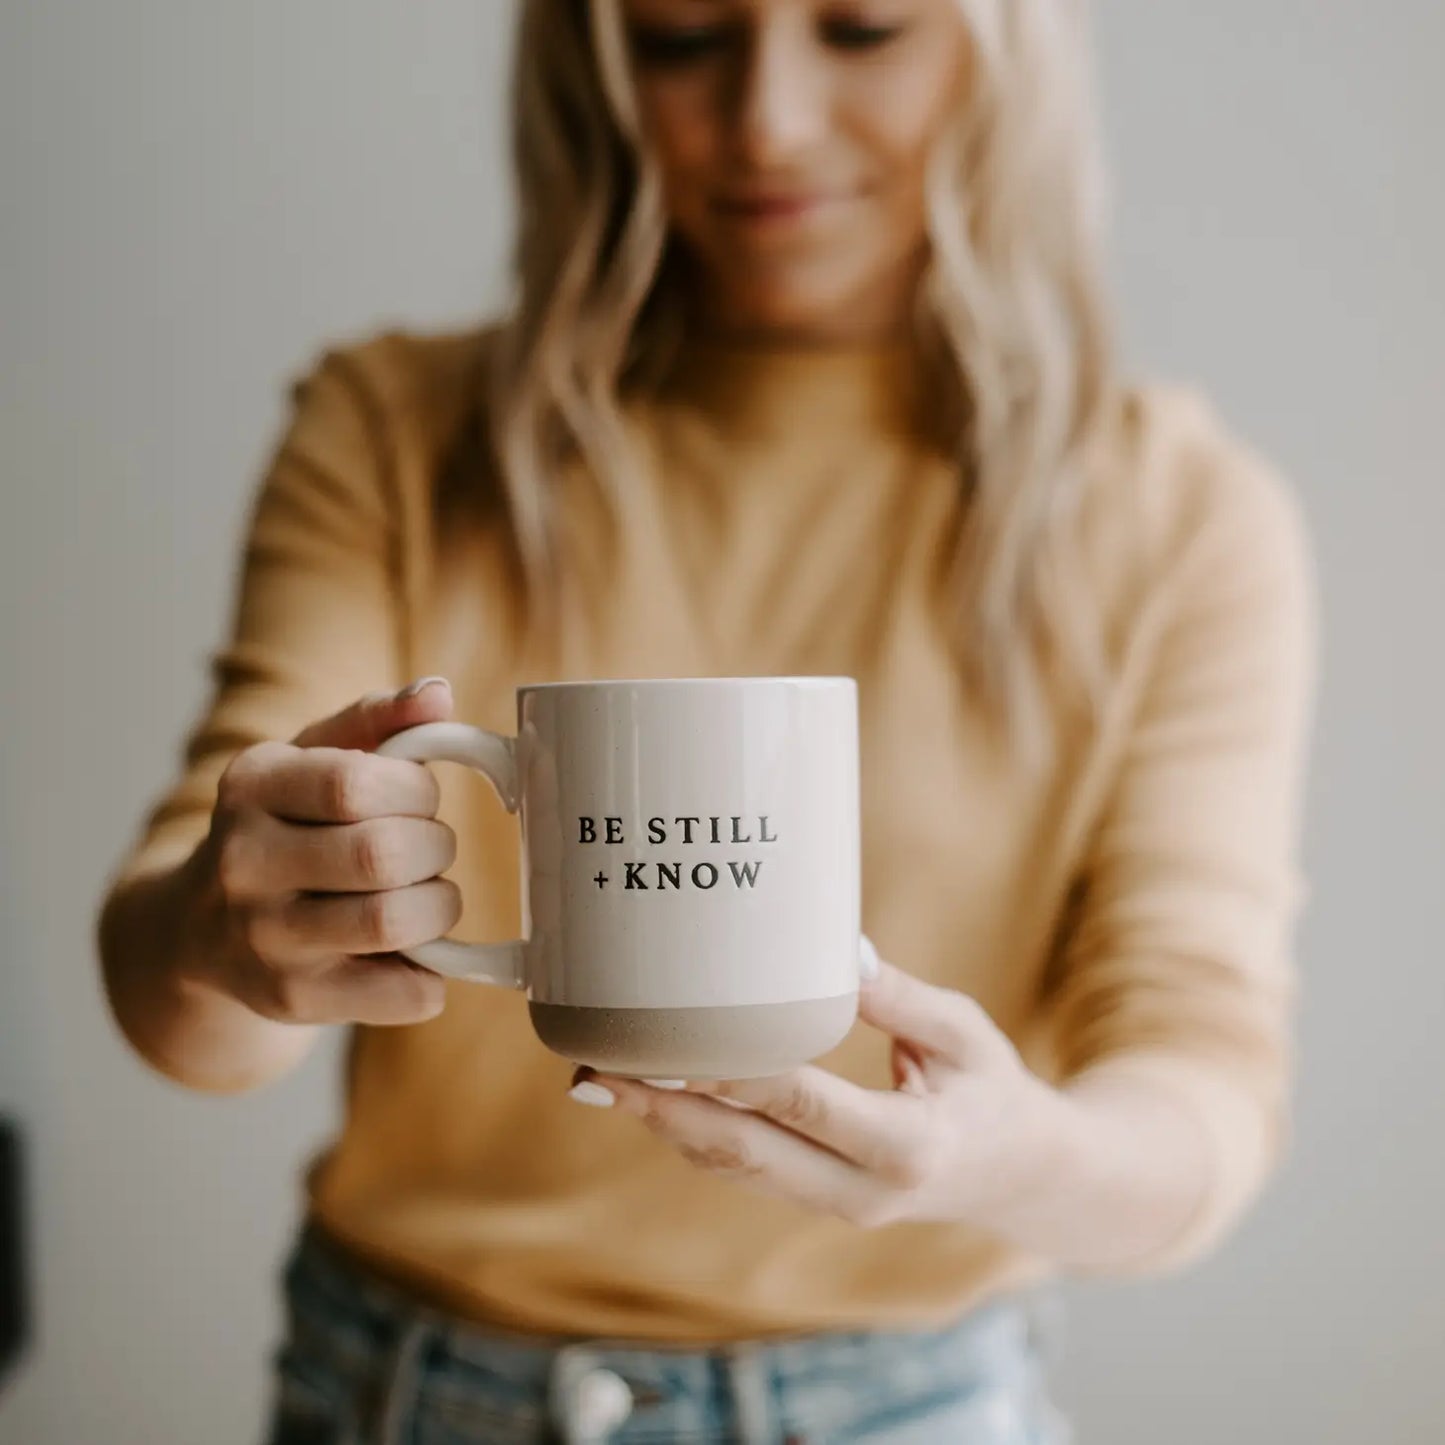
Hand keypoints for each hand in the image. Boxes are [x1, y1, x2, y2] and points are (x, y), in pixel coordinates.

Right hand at [187, 677, 462, 1025]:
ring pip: (394, 921)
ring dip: (439, 905)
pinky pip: (406, 992)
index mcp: (250, 787)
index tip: (419, 798)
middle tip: (429, 848)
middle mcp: (243, 864)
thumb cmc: (283, 828)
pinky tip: (413, 950)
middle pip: (382, 855)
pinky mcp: (293, 1000)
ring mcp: (264, 940)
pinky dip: (434, 972)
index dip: (415, 791)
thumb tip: (438, 694)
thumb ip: (379, 720)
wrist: (197, 932)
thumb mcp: (310, 758)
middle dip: (435, 847)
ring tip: (426, 895)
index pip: (355, 783)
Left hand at [570, 950, 1069, 1235]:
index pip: (802, 1106)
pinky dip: (695, 1135)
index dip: (730, 1075)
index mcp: (907, 1146)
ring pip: (736, 1168)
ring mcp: (837, 1206)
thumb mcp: (964, 1035)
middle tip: (598, 1071)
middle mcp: (863, 1190)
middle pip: (746, 1151)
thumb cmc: (997, 1094)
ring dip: (666, 1126)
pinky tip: (653, 1100)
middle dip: (666, 1111)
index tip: (670, 1043)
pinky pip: (746, 1171)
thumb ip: (898, 998)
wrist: (1025, 1181)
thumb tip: (833, 948)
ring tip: (601, 1081)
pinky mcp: (819, 1201)